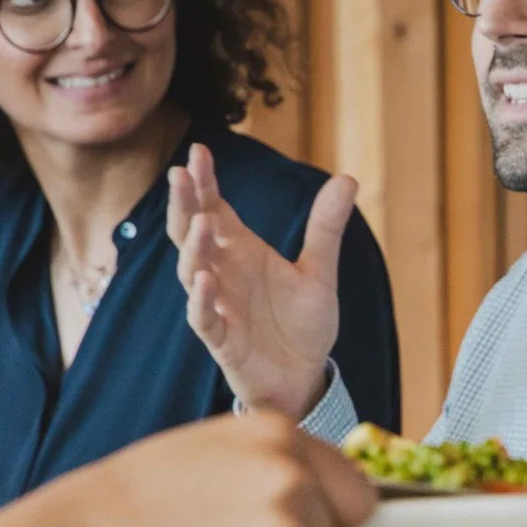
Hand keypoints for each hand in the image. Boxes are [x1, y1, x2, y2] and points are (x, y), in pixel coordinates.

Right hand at [170, 141, 355, 418]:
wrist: (305, 377)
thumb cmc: (302, 324)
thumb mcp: (319, 271)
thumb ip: (326, 227)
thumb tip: (347, 178)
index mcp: (241, 250)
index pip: (215, 208)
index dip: (204, 182)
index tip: (199, 150)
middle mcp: (222, 272)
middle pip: (191, 232)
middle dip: (184, 204)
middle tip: (179, 174)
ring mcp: (218, 305)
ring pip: (192, 272)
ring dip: (194, 248)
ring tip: (201, 223)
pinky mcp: (222, 339)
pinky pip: (204, 318)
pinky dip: (203, 300)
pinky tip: (207, 281)